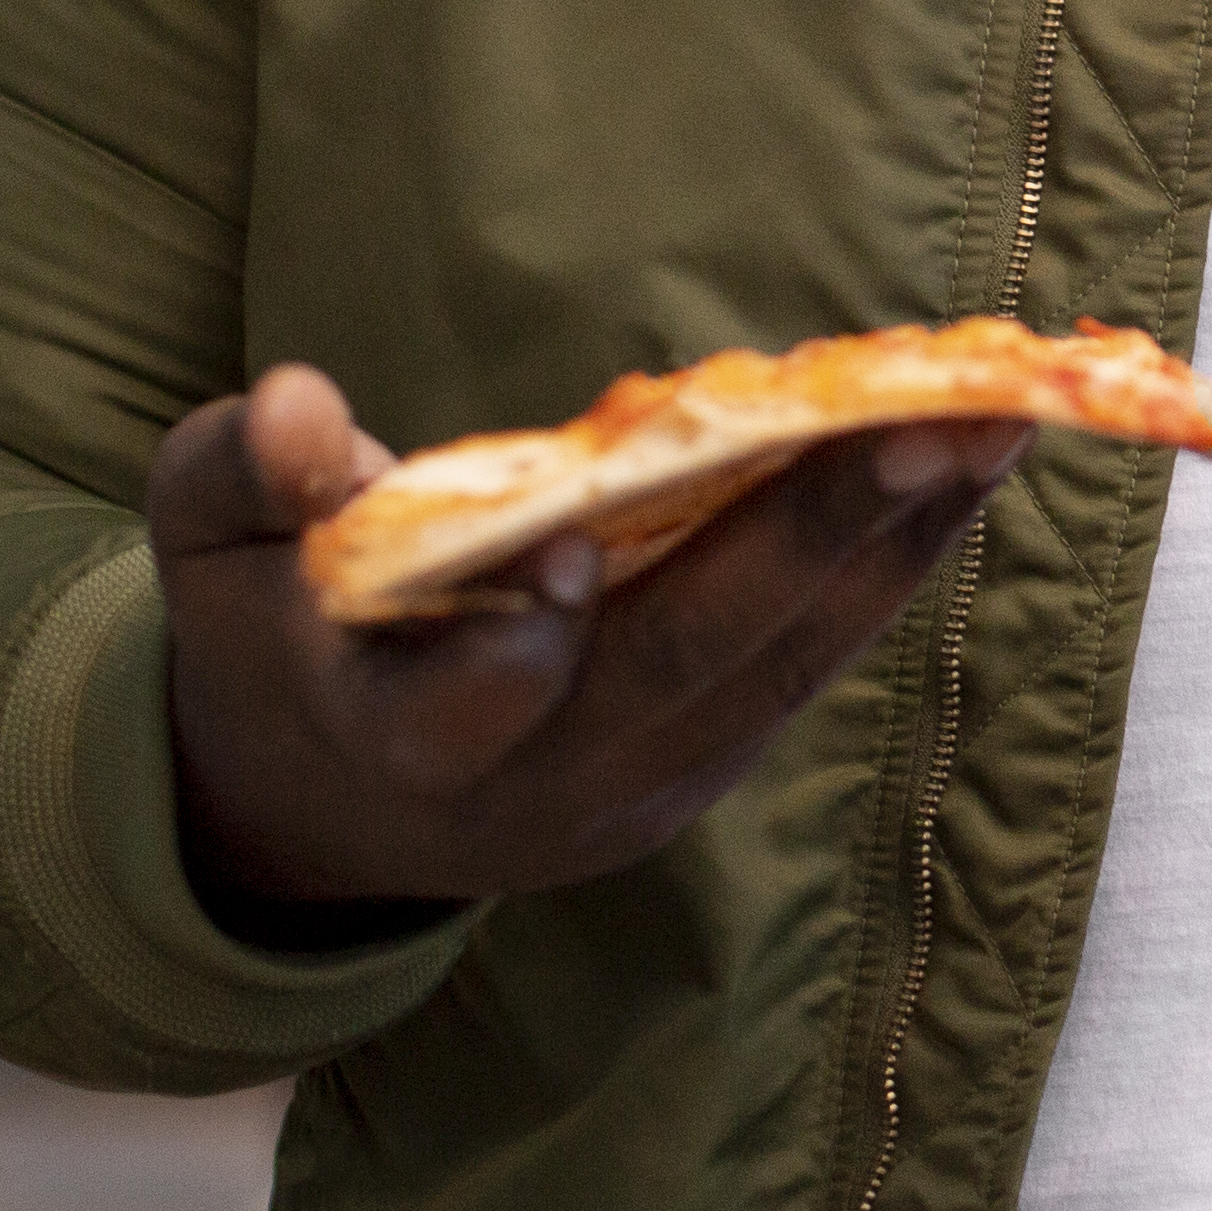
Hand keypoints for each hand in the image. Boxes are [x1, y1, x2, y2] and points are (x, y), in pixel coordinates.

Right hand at [149, 361, 1026, 923]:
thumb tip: (293, 408)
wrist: (322, 802)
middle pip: (689, 666)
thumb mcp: (210, 557)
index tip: (572, 538)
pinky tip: (971, 461)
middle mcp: (540, 786)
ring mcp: (643, 784)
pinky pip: (815, 655)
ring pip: (787, 661)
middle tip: (929, 424)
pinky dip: (892, 558)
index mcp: (395, 740)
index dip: (519, 636)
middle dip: (812, 545)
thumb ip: (240, 477)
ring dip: (899, 539)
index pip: (466, 702)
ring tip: (1001, 417)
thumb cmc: (266, 632)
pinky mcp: (710, 759)